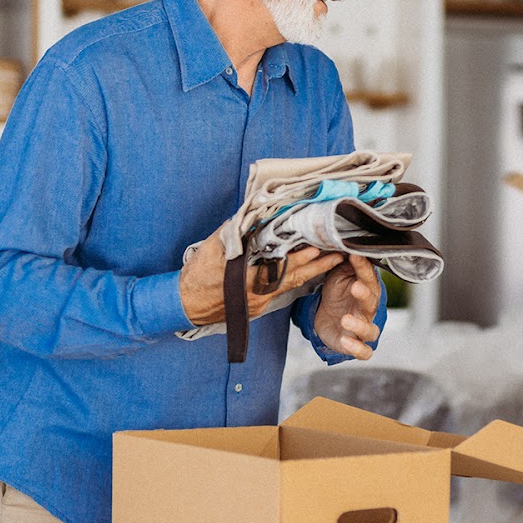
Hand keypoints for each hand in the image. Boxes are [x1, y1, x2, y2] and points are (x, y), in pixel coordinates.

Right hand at [179, 228, 345, 326]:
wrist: (185, 304)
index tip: (317, 248)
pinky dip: (296, 280)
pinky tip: (308, 271)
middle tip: (338, 254)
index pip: (280, 269)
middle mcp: (258, 295)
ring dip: (311, 273)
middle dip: (317, 266)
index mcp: (247, 281)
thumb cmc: (196, 278)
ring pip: (290, 286)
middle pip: (293, 279)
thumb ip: (231, 234)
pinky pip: (282, 291)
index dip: (300, 259)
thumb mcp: (209, 250)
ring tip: (331, 261)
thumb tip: (247, 217)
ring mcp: (259, 303)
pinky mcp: (258, 306)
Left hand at [314, 254, 381, 358]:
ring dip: (360, 325)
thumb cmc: (338, 293)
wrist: (326, 317)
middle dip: (365, 294)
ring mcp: (362, 328)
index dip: (363, 268)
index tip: (354, 256)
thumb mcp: (339, 275)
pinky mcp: (354, 344)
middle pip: (372, 302)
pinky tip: (345, 341)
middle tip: (355, 287)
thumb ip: (346, 264)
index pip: (368, 278)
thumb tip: (347, 244)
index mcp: (366, 289)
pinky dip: (357, 348)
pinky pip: (364, 351)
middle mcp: (368, 309)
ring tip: (345, 319)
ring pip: (371, 331)